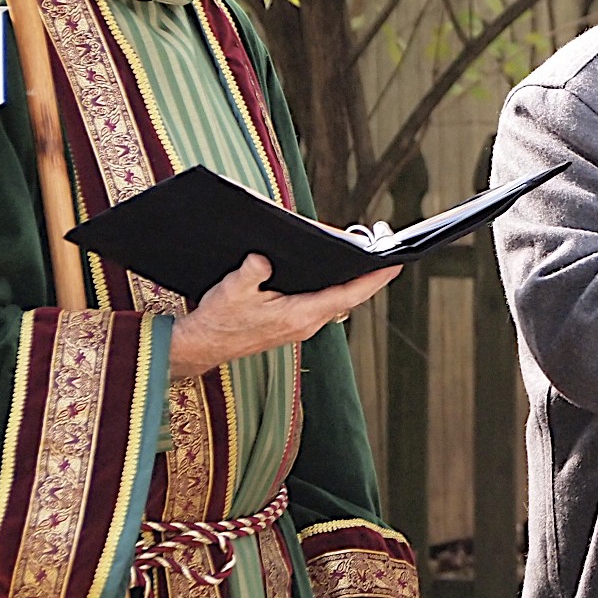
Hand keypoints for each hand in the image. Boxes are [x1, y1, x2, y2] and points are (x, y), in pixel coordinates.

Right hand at [168, 255, 401, 377]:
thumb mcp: (231, 290)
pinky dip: (334, 286)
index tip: (395, 263)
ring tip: (366, 255)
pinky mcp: (293, 322)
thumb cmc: (218, 321)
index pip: (348, 295)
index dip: (374, 279)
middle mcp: (307, 323)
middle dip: (368, 276)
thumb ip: (250, 273)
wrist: (202, 346)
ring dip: (352, 280)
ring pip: (337, 300)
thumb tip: (263, 259)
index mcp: (300, 315)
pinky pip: (323, 301)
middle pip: (349, 296)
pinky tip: (332, 269)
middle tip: (386, 251)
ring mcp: (301, 324)